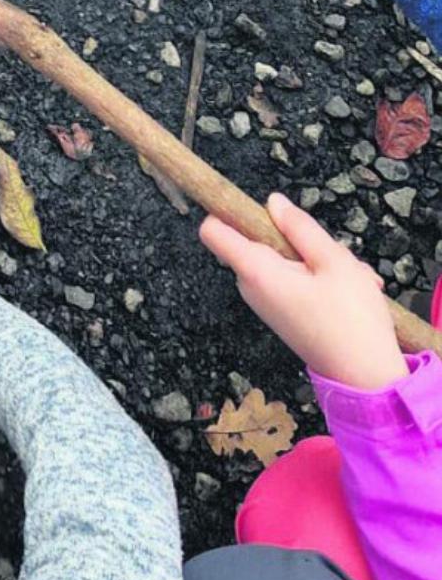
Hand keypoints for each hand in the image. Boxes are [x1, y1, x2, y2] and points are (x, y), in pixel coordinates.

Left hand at [200, 193, 406, 391]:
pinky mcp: (282, 312)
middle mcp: (251, 286)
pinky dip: (322, 280)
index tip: (259, 208)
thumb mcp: (334, 261)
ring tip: (355, 278)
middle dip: (299, 240)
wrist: (366, 377)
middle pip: (260, 241)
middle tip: (337, 256)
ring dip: (321, 262)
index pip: (213, 231)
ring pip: (286, 260)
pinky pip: (295, 281)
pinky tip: (353, 290)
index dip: (226, 211)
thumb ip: (300, 227)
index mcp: (255, 270)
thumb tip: (272, 202)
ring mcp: (266, 301)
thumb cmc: (351, 319)